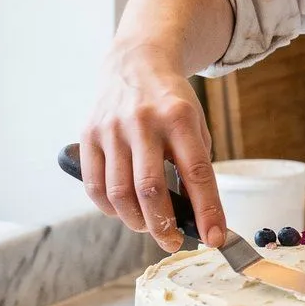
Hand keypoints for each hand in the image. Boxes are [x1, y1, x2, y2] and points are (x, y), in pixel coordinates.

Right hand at [80, 42, 225, 252]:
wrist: (136, 63)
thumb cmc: (172, 103)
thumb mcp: (195, 124)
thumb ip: (195, 165)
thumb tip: (196, 216)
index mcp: (179, 117)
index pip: (196, 172)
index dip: (207, 210)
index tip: (216, 238)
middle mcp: (144, 122)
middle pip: (151, 189)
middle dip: (164, 226)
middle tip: (173, 242)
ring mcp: (112, 129)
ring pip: (120, 193)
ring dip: (136, 221)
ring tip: (150, 226)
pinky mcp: (89, 135)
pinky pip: (95, 185)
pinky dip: (110, 208)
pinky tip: (124, 212)